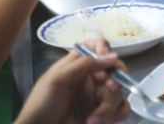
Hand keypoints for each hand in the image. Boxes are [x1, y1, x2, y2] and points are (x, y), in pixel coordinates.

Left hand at [14, 39, 130, 123]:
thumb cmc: (42, 105)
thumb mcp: (56, 80)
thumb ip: (84, 65)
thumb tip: (113, 56)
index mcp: (75, 67)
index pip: (94, 47)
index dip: (103, 47)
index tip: (106, 56)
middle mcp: (89, 80)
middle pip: (114, 68)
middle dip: (116, 76)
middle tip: (111, 87)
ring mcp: (96, 98)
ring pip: (118, 92)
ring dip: (108, 106)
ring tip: (94, 121)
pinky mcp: (103, 115)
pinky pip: (122, 108)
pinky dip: (118, 114)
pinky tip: (101, 122)